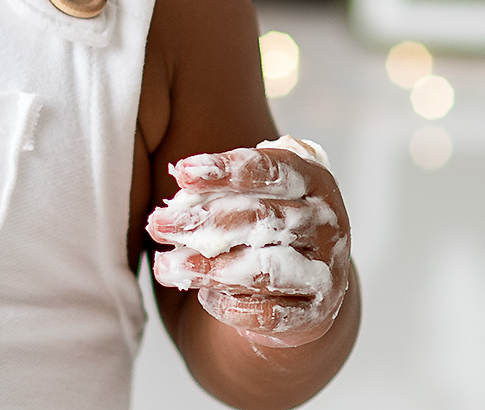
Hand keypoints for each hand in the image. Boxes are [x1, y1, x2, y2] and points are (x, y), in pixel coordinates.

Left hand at [146, 143, 350, 348]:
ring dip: (208, 269)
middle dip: (204, 222)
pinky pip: (268, 314)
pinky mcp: (316, 314)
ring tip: (166, 268)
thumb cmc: (264, 225)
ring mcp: (327, 271)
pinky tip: (203, 296)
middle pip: (263, 220)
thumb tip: (171, 211)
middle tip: (157, 225)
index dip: (224, 171)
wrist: (303, 284)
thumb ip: (217, 196)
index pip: (270, 170)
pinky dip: (230, 306)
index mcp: (312, 181)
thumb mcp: (249, 198)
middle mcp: (327, 224)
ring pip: (264, 270)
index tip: (181, 173)